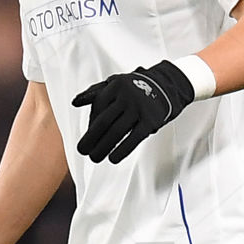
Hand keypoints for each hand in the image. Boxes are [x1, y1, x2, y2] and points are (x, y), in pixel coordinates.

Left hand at [72, 59, 194, 163]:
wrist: (168, 85)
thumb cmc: (137, 87)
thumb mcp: (116, 84)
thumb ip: (95, 92)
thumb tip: (75, 102)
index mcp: (115, 86)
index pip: (98, 108)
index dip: (90, 125)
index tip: (87, 137)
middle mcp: (126, 95)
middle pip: (104, 122)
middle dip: (91, 138)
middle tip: (83, 150)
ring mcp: (139, 107)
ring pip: (117, 132)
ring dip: (103, 147)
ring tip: (95, 158)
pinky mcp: (151, 120)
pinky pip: (134, 138)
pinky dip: (122, 150)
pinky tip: (113, 158)